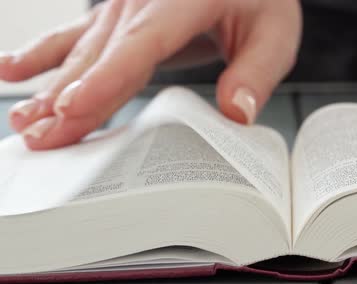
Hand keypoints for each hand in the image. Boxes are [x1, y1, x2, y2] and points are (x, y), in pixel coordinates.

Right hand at [0, 0, 301, 149]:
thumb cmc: (258, 1)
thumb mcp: (275, 34)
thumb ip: (255, 72)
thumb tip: (236, 113)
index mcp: (184, 0)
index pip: (141, 45)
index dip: (108, 79)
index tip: (75, 108)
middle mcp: (143, 0)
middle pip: (102, 57)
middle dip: (69, 101)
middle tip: (42, 140)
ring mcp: (123, 6)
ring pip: (82, 52)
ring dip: (51, 88)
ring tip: (24, 121)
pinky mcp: (116, 16)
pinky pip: (74, 35)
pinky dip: (43, 55)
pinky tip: (10, 70)